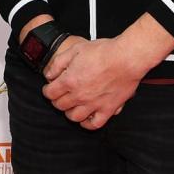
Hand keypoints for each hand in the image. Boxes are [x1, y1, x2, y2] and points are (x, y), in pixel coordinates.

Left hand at [41, 15, 173, 129]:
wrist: (126, 58)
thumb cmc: (103, 52)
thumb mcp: (75, 49)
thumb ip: (59, 63)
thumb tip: (49, 74)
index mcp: (69, 81)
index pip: (50, 93)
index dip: (47, 90)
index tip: (50, 88)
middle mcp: (80, 95)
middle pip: (60, 105)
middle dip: (57, 100)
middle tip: (60, 95)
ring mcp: (94, 104)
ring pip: (74, 117)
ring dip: (69, 112)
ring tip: (71, 105)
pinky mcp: (108, 109)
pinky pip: (95, 124)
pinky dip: (88, 124)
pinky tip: (86, 118)